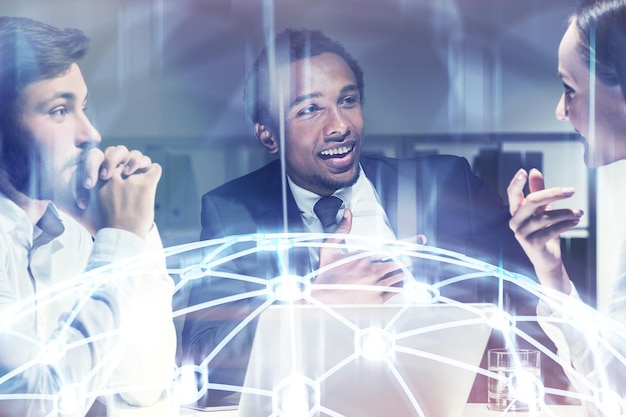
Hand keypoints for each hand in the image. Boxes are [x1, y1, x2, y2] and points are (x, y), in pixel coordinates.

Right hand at [72, 146, 161, 238]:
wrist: (119, 238)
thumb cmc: (99, 226)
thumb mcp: (78, 211)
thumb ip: (65, 201)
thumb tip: (50, 197)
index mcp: (97, 177)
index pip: (97, 154)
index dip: (99, 161)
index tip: (101, 177)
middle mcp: (114, 174)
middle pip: (119, 150)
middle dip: (120, 156)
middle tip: (123, 172)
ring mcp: (131, 178)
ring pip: (138, 156)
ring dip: (139, 161)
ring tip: (136, 174)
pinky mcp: (147, 185)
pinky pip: (155, 168)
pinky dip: (153, 171)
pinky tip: (150, 179)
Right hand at [312, 209, 406, 303]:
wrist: (322, 299)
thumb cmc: (325, 272)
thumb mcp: (329, 247)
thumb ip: (341, 229)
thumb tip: (348, 211)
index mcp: (364, 256)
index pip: (393, 247)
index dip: (410, 242)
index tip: (422, 239)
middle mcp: (373, 270)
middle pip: (400, 262)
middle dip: (402, 259)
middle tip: (399, 259)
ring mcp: (377, 286)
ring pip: (401, 275)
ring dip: (399, 271)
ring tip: (389, 271)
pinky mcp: (378, 298)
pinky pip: (398, 289)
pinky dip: (398, 283)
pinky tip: (390, 281)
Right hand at [507, 168, 581, 292]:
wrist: (546, 260)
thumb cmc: (543, 232)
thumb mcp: (542, 211)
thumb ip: (538, 192)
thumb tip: (534, 171)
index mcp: (516, 212)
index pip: (512, 194)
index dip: (516, 183)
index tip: (524, 171)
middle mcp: (515, 222)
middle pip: (531, 202)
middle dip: (552, 194)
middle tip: (571, 190)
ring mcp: (522, 234)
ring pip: (545, 217)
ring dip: (565, 213)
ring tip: (579, 213)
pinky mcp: (532, 244)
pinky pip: (551, 230)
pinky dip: (565, 224)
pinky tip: (575, 221)